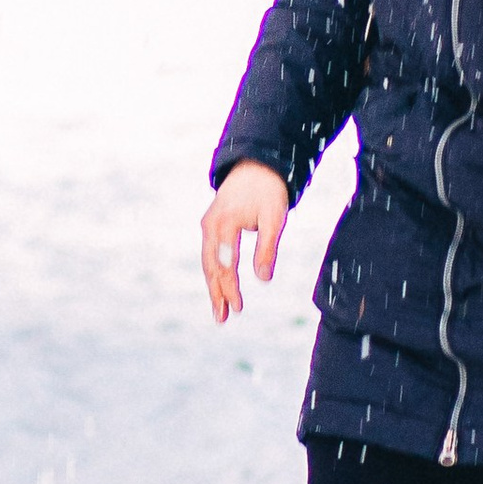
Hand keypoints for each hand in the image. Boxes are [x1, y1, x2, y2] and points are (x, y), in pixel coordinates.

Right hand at [203, 161, 289, 322]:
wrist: (256, 165)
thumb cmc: (268, 192)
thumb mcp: (274, 219)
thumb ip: (267, 248)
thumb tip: (263, 279)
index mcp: (225, 223)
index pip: (226, 264)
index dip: (231, 288)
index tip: (239, 308)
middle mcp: (211, 225)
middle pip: (211, 267)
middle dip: (217, 293)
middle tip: (223, 319)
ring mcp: (208, 225)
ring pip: (208, 263)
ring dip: (213, 287)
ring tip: (220, 312)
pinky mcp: (211, 225)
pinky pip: (210, 254)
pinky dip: (214, 274)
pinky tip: (220, 289)